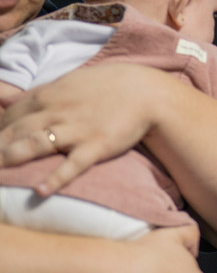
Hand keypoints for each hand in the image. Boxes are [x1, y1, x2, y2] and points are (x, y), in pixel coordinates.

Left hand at [0, 64, 158, 194]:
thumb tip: (6, 99)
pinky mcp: (97, 145)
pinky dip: (57, 178)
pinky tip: (41, 191)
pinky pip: (74, 164)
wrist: (147, 92)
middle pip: (15, 131)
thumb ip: (38, 93)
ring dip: (12, 158)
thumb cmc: (108, 86)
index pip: (9, 115)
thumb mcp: (69, 81)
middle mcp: (57, 111)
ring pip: (36, 143)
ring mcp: (77, 129)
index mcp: (48, 96)